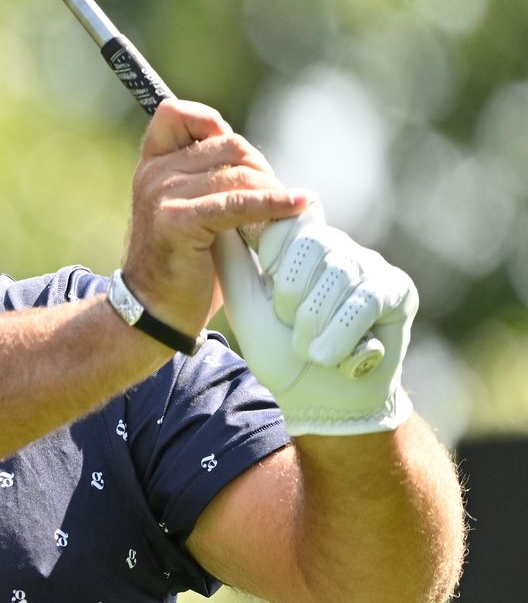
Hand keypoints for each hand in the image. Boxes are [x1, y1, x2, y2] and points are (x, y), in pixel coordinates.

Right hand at [122, 100, 307, 335]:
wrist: (156, 312)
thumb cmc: (183, 265)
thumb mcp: (192, 211)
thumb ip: (211, 181)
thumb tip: (257, 164)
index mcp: (152, 166)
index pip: (175, 115)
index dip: (210, 122)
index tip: (238, 156)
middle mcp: (153, 174)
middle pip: (228, 145)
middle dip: (261, 170)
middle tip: (276, 202)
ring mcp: (162, 195)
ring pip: (239, 174)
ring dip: (272, 193)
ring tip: (286, 218)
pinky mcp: (178, 221)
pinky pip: (239, 203)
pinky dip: (274, 205)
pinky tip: (297, 208)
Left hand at [212, 202, 416, 435]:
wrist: (319, 402)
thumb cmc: (281, 352)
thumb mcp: (246, 305)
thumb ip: (233, 261)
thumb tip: (220, 219)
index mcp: (302, 245)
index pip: (291, 216)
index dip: (275, 253)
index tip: (270, 290)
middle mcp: (339, 247)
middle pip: (312, 243)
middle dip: (291, 296)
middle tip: (292, 329)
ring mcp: (371, 266)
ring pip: (338, 275)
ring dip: (314, 325)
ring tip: (313, 350)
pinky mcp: (398, 290)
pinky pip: (365, 300)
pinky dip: (341, 337)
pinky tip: (335, 359)